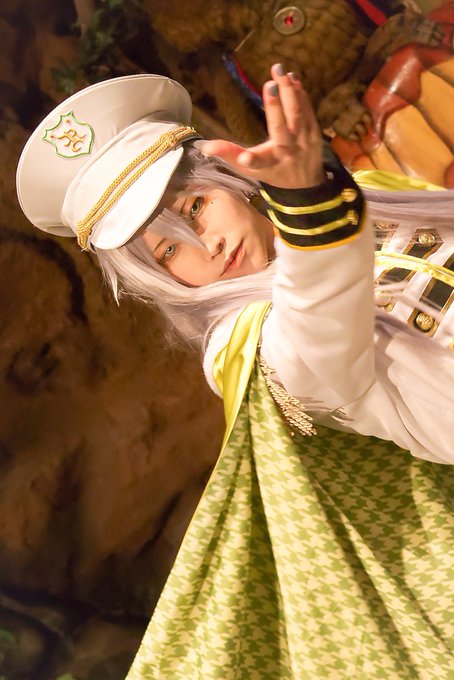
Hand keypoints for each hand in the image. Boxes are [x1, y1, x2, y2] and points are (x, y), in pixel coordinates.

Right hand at [200, 64, 323, 189]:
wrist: (307, 183)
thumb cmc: (272, 171)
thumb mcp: (250, 169)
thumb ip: (229, 154)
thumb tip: (205, 146)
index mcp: (267, 164)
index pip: (256, 164)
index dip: (249, 161)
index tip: (243, 159)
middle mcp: (286, 153)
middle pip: (280, 128)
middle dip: (275, 106)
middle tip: (270, 82)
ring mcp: (303, 143)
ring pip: (297, 115)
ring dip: (289, 91)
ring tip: (279, 70)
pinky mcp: (314, 134)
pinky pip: (307, 111)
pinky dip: (300, 95)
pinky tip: (293, 79)